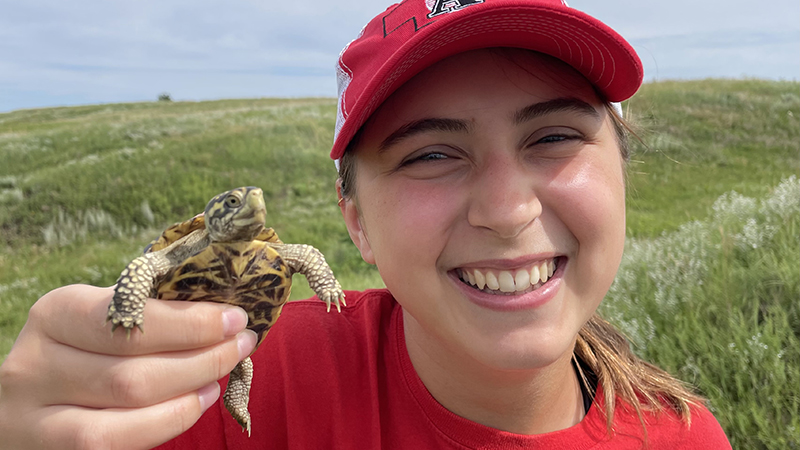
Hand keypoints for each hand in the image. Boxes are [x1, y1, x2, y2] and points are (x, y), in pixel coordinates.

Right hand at [0, 284, 255, 449]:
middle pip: (133, 364)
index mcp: (55, 313)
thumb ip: (149, 314)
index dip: (189, 321)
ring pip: (130, 403)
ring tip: (224, 372)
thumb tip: (222, 312)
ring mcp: (35, 414)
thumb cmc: (87, 351)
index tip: (235, 318)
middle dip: (202, 355)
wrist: (37, 402)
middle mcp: (35, 362)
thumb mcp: (105, 321)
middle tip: (242, 344)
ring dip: (192, 386)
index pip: (130, 316)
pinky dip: (171, 419)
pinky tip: (200, 399)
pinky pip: (120, 440)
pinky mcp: (50, 449)